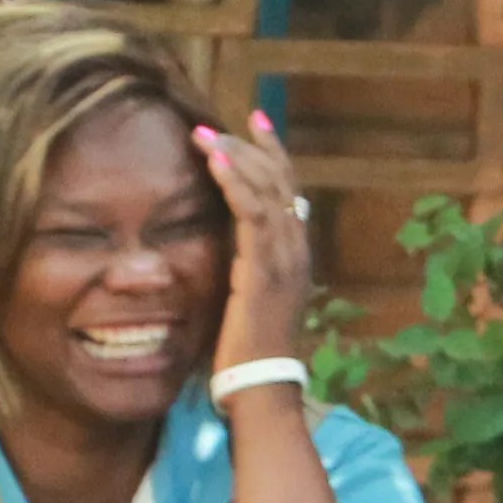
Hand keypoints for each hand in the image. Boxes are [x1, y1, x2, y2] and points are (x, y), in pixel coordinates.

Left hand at [194, 111, 314, 379]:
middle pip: (279, 182)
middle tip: (215, 125)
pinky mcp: (263, 271)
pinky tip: (216, 162)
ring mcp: (284, 260)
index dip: (274, 151)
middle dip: (248, 147)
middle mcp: (297, 250)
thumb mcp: (253, 293)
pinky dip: (235, 184)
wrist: (261, 383)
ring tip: (206, 136)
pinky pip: (252, 216)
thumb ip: (252, 260)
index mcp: (296, 253)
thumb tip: (238, 236)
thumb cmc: (249, 346)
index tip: (256, 119)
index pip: (290, 188)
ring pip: (266, 192)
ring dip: (235, 158)